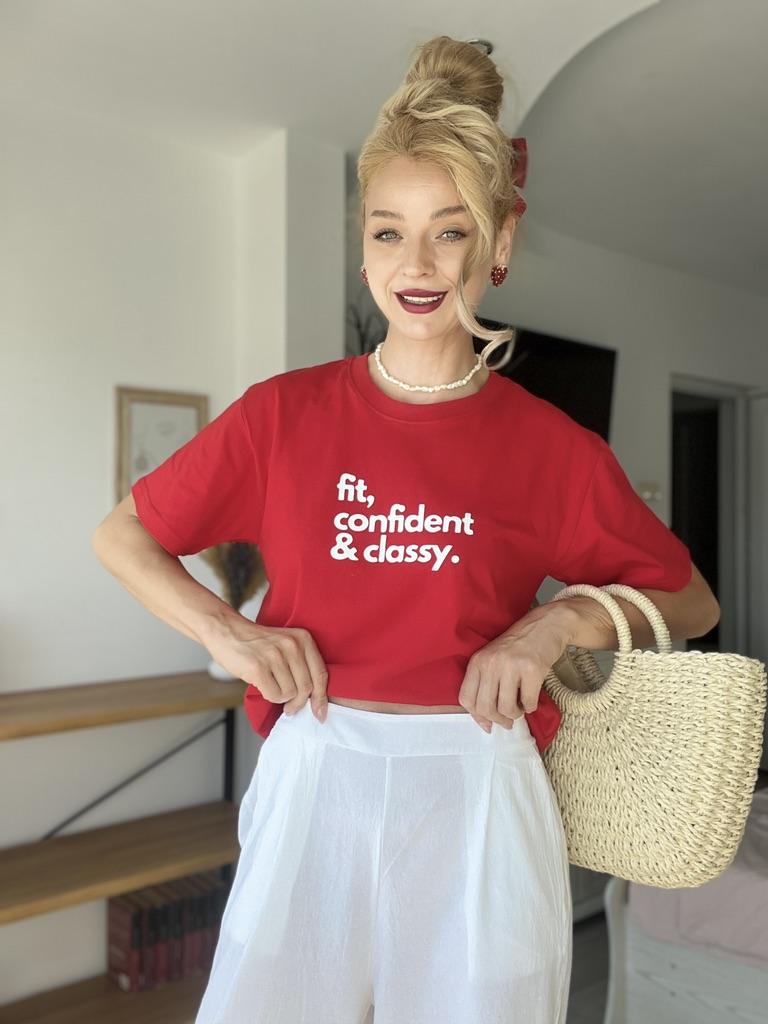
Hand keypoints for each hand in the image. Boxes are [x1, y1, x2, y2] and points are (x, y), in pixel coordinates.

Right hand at [206, 620, 328, 722]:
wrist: (228, 631)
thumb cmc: (257, 643)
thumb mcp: (287, 644)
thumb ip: (302, 664)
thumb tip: (315, 700)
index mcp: (303, 639)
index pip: (320, 674)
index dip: (321, 697)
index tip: (320, 713)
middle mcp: (292, 645)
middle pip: (306, 688)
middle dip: (298, 703)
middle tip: (290, 707)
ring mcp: (275, 656)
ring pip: (290, 694)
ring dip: (280, 697)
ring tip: (270, 684)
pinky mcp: (258, 667)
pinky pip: (274, 695)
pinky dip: (269, 696)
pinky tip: (262, 685)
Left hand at [458, 613, 570, 732]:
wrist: (546, 625)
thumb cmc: (518, 646)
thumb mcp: (494, 660)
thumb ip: (486, 686)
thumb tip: (486, 725)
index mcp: (477, 661)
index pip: (466, 698)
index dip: (477, 716)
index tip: (489, 723)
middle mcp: (491, 663)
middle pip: (485, 707)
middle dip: (499, 720)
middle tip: (508, 720)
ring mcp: (511, 666)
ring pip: (507, 708)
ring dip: (516, 714)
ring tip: (521, 707)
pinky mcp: (532, 669)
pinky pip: (528, 702)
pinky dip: (531, 707)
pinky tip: (532, 698)